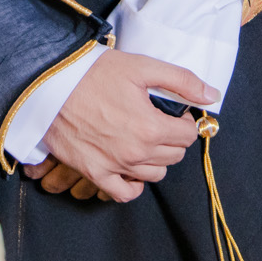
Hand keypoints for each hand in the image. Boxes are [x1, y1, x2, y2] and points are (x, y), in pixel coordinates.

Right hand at [22, 49, 214, 201]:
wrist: (49, 86)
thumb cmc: (93, 73)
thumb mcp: (141, 67)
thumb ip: (181, 81)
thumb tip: (212, 95)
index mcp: (151, 127)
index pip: (186, 135)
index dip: (184, 122)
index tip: (173, 113)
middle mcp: (136, 152)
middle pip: (173, 156)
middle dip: (172, 139)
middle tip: (159, 122)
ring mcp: (114, 166)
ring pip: (154, 174)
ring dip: (155, 159)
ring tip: (144, 139)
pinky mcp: (94, 173)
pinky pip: (124, 193)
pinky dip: (133, 184)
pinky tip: (132, 168)